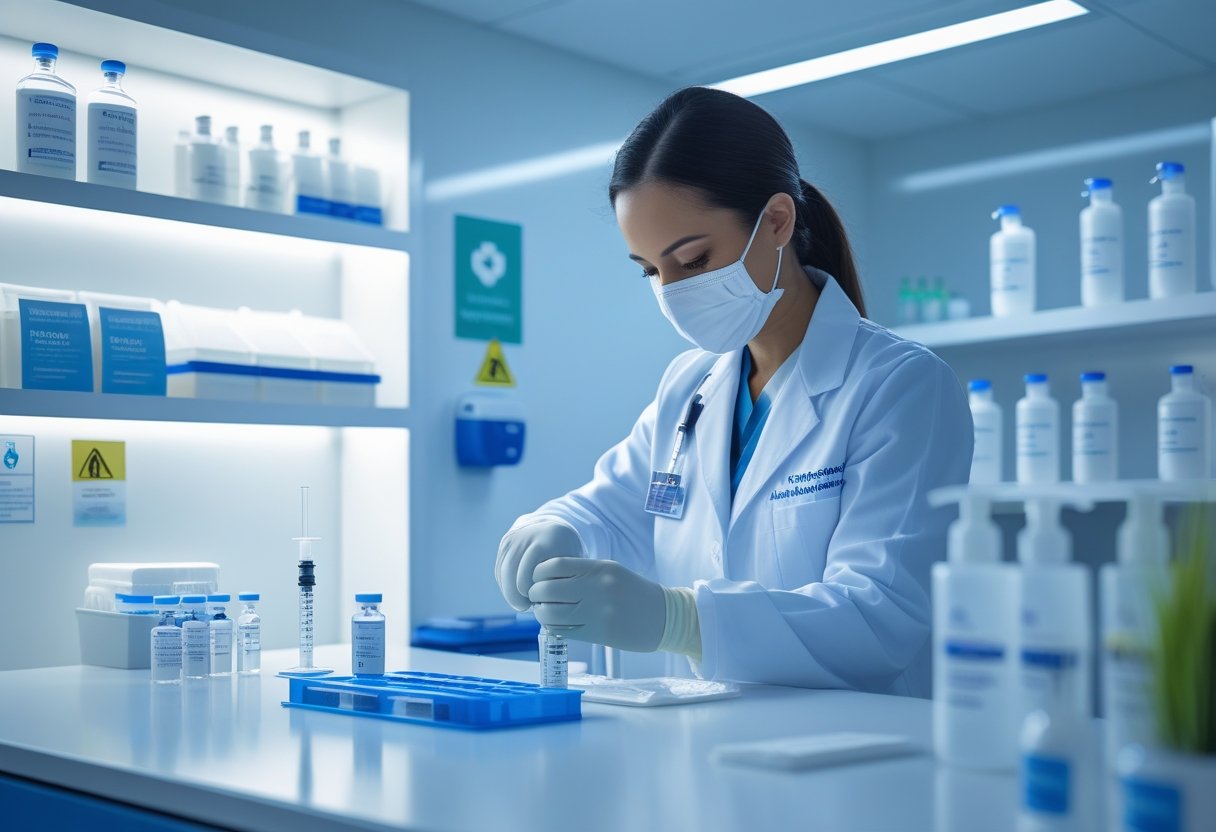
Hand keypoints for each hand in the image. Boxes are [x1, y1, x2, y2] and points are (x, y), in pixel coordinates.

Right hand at [495, 522, 582, 610]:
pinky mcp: (505, 544)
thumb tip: (548, 610)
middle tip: (527, 606)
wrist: (555, 531)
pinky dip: (506, 585)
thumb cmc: (568, 555)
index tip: (543, 600)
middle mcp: (529, 535)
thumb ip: (564, 582)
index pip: (535, 572)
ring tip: (522, 602)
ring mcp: (514, 538)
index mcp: (551, 539)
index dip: (535, 590)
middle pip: (514, 571)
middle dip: (518, 594)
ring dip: (510, 592)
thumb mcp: (573, 565)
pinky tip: (516, 593)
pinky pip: (500, 570)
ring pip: (503, 572)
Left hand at [528, 558, 665, 652]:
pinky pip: (563, 631)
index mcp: (598, 568)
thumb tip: (546, 579)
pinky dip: (554, 628)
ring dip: (542, 614)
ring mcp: (597, 612)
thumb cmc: (633, 592)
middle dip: (536, 595)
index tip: (539, 579)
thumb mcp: (610, 571)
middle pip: (547, 590)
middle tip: (538, 598)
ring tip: (546, 613)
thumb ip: (581, 572)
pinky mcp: (599, 633)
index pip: (553, 565)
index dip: (538, 573)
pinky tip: (557, 625)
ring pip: (551, 613)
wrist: (663, 616)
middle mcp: (596, 587)